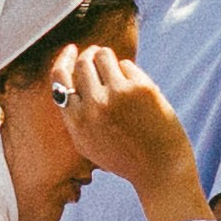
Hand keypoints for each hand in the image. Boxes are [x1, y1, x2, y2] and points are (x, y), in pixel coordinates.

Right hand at [55, 47, 206, 220]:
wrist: (160, 170)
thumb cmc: (125, 157)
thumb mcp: (88, 142)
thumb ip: (75, 114)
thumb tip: (70, 76)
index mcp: (77, 121)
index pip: (60, 78)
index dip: (64, 59)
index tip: (71, 49)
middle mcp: (94, 105)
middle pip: (83, 62)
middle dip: (89, 54)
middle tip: (97, 53)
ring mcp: (118, 95)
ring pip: (104, 56)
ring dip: (107, 56)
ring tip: (116, 67)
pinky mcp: (141, 88)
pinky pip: (127, 65)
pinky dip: (129, 72)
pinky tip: (137, 89)